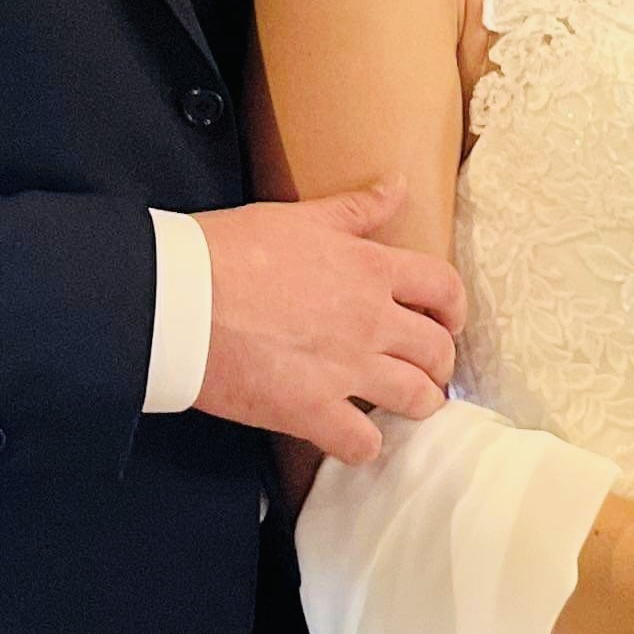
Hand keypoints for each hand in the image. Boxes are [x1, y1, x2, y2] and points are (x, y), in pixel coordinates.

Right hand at [191, 183, 464, 464]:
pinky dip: (364, 447)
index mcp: (370, 269)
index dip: (454, 309)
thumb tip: (398, 186)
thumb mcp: (299, 217)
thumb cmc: (229, 250)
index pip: (444, 288)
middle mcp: (370, 321)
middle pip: (437, 350)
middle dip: (439, 363)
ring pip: (415, 398)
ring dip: (419, 404)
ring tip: (408, 407)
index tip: (449, 322)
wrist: (178, 297)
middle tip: (427, 370)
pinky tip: (354, 439)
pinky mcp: (310, 411)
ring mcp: (345, 369)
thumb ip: (355, 209)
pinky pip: (361, 444)